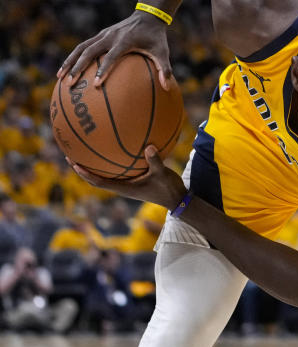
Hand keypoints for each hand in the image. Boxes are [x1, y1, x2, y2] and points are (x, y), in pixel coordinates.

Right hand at [58, 11, 174, 88]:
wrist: (147, 16)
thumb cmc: (155, 37)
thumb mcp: (162, 51)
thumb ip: (165, 69)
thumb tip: (168, 88)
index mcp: (125, 41)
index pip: (112, 56)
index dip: (104, 70)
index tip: (96, 85)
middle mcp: (110, 36)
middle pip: (89, 52)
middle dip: (78, 67)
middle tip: (70, 84)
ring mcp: (103, 35)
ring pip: (81, 48)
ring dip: (69, 62)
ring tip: (60, 78)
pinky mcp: (99, 35)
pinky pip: (83, 46)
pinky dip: (73, 57)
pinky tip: (66, 70)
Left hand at [68, 146, 186, 210]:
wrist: (176, 199)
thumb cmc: (168, 188)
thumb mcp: (163, 174)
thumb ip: (155, 161)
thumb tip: (149, 146)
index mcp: (124, 188)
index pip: (99, 182)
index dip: (85, 174)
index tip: (74, 163)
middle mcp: (122, 188)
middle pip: (96, 180)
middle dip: (82, 170)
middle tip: (71, 156)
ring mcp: (127, 186)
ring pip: (104, 177)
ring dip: (92, 168)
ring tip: (84, 154)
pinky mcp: (133, 183)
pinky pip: (117, 173)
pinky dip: (110, 165)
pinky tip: (113, 152)